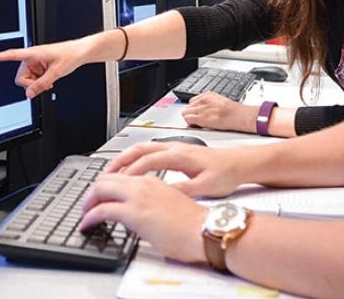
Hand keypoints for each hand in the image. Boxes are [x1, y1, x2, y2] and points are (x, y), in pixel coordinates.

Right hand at [0, 38, 91, 98]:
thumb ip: (41, 84)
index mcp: (33, 53)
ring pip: (27, 80)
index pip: (12, 55)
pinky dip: (40, 82)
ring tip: (50, 80)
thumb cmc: (70, 55)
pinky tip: (49, 80)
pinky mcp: (40, 67)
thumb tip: (29, 94)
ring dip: (36, 83)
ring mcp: (36, 63)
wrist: (81, 52)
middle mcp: (32, 58)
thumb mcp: (56, 73)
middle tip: (43, 84)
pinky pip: (34, 79)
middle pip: (20, 76)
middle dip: (30, 83)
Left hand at [79, 173, 206, 263]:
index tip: (101, 195)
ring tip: (85, 213)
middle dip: (93, 191)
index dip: (107, 184)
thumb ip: (154, 200)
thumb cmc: (192, 223)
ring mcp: (137, 196)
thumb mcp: (170, 203)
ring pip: (101, 188)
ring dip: (89, 201)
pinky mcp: (133, 212)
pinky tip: (87, 223)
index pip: (121, 175)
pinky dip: (90, 216)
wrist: (202, 230)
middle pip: (107, 178)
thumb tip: (142, 210)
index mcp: (153, 181)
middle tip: (88, 203)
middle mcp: (143, 184)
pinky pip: (101, 209)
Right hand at [105, 141, 244, 197]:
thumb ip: (182, 190)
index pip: (146, 161)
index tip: (114, 184)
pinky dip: (137, 158)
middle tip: (103, 175)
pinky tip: (134, 169)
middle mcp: (175, 148)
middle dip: (119, 161)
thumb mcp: (205, 187)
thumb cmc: (226, 173)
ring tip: (112, 172)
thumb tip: (161, 195)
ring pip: (144, 148)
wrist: (241, 163)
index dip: (128, 172)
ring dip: (126, 158)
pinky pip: (151, 151)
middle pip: (139, 149)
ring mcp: (176, 148)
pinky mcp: (179, 151)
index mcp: (180, 156)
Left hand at [182, 92, 259, 132]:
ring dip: (189, 119)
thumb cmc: (234, 111)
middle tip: (197, 120)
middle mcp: (203, 100)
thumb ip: (210, 103)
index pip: (192, 101)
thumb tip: (204, 109)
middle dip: (191, 114)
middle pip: (187, 107)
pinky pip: (188, 120)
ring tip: (197, 124)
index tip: (197, 114)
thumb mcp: (220, 101)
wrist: (240, 116)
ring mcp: (202, 109)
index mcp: (208, 95)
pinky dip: (190, 124)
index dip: (194, 109)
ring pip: (185, 113)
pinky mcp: (202, 118)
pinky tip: (197, 126)